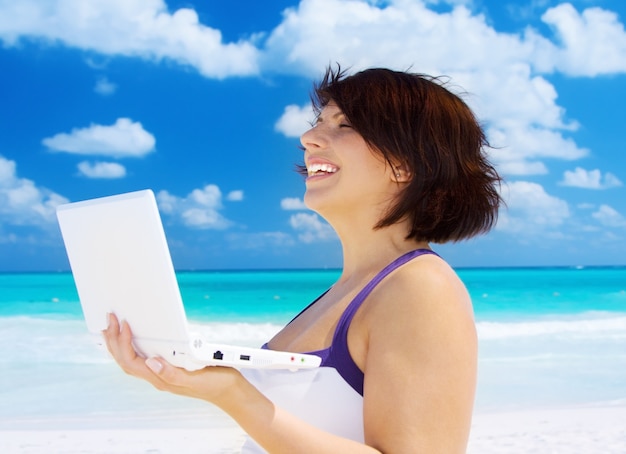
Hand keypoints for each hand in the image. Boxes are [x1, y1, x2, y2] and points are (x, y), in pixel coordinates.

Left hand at [102, 313, 243, 405]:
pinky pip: (142, 358)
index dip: (124, 342)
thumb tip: (150, 362)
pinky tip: (132, 337)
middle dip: (113, 340)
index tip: (124, 323)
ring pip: (131, 360)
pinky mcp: (169, 367)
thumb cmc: (214, 383)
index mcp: (160, 379)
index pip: (132, 362)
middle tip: (109, 319)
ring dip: (118, 343)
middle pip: (125, 361)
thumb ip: (172, 373)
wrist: (228, 390)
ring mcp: (161, 373)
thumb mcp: (195, 377)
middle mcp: (157, 377)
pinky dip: (131, 346)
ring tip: (111, 327)